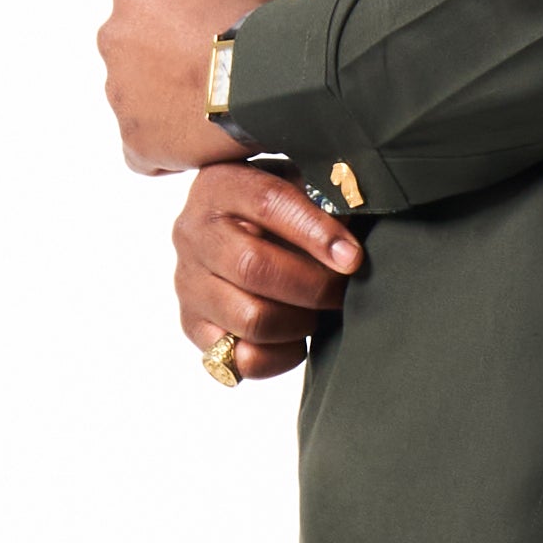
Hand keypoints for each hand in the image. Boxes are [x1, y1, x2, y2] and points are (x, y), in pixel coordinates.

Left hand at [98, 0, 286, 173]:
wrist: (264, 81)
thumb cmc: (256, 22)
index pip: (151, 4)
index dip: (185, 19)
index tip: (212, 32)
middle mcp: (113, 38)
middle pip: (139, 52)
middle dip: (169, 62)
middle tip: (213, 72)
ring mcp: (119, 93)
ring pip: (141, 100)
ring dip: (168, 104)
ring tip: (212, 110)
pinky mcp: (134, 140)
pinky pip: (142, 149)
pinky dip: (165, 148)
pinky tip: (197, 143)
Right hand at [175, 163, 361, 381]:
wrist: (232, 230)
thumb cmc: (277, 209)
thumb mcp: (296, 184)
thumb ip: (324, 200)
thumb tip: (354, 242)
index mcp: (220, 185)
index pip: (267, 203)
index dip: (315, 232)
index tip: (352, 257)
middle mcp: (193, 232)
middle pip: (253, 267)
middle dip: (313, 286)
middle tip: (343, 290)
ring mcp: (187, 282)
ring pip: (250, 318)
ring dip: (299, 322)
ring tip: (318, 311)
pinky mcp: (192, 325)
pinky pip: (242, 359)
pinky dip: (282, 356)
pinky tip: (298, 336)